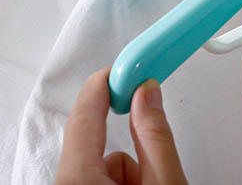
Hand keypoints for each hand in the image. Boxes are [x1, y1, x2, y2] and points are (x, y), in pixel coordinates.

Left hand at [56, 68, 187, 184]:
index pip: (85, 116)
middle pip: (100, 147)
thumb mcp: (164, 184)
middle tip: (157, 166)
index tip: (123, 67)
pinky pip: (98, 182)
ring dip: (129, 176)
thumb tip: (147, 95)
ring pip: (102, 167)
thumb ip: (155, 137)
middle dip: (132, 152)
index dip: (106, 84)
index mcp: (77, 181)